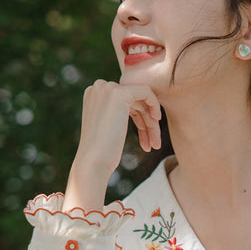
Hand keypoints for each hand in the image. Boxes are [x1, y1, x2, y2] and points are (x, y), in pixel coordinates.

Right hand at [64, 81, 160, 211]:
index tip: (145, 138)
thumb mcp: (107, 128)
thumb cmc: (101, 152)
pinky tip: (157, 120)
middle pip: (134, 101)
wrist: (93, 162)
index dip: (138, 118)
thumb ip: (115, 115)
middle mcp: (99, 87)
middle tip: (154, 144)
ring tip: (155, 144)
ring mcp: (108, 89)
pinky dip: (155, 104)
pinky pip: (146, 92)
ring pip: (141, 100)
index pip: (124, 101)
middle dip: (146, 122)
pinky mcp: (120, 94)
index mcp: (94, 94)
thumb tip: (128, 110)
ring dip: (151, 122)